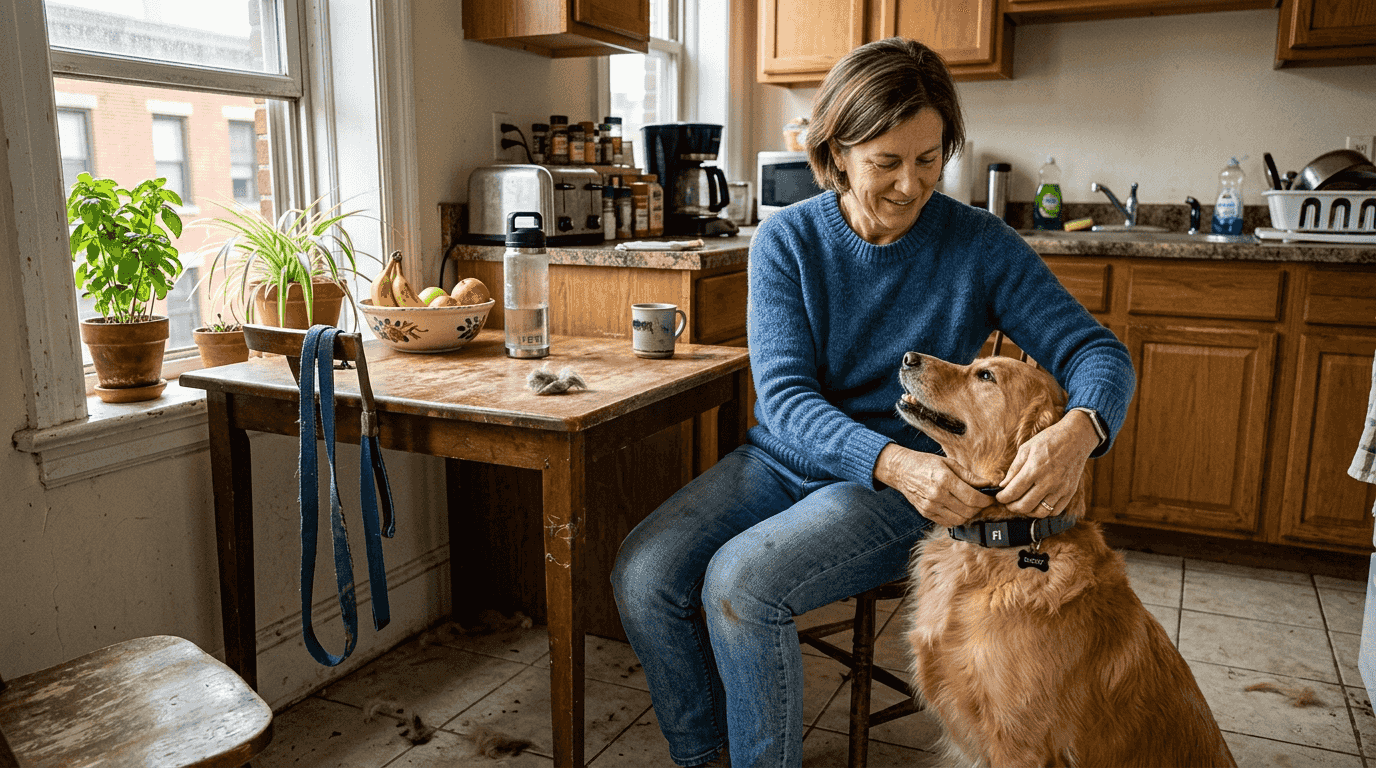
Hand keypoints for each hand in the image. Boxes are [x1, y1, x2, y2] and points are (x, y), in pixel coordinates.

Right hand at [875, 444, 993, 526]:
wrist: (902, 470)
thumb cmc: (926, 463)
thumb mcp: (949, 463)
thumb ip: (969, 476)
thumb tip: (988, 485)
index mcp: (944, 479)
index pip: (972, 497)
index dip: (986, 501)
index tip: (990, 498)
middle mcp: (937, 495)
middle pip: (968, 511)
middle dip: (979, 508)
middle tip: (983, 502)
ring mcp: (930, 506)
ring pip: (959, 520)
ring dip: (969, 515)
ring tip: (971, 506)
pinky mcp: (926, 513)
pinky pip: (948, 522)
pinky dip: (957, 519)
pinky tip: (959, 509)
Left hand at [995, 409, 1098, 516]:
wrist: (1076, 437)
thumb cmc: (1049, 440)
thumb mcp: (1026, 448)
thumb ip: (1014, 469)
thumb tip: (1003, 486)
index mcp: (1034, 469)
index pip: (1013, 492)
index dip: (1002, 498)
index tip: (999, 497)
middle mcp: (1048, 481)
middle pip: (1025, 506)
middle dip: (1012, 507)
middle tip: (1008, 503)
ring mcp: (1061, 488)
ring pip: (1040, 512)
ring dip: (1027, 512)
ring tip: (1022, 504)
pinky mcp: (1070, 492)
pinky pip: (1055, 511)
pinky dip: (1044, 512)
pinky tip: (1037, 504)